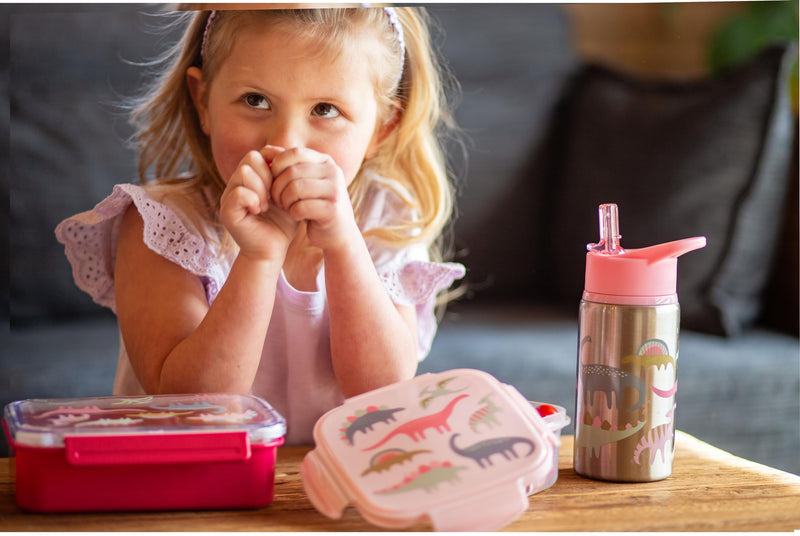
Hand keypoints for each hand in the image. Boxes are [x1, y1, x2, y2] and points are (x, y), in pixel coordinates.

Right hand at [219, 146, 296, 260]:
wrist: (273, 250)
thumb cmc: (283, 224)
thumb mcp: (289, 196)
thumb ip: (288, 176)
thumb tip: (292, 153)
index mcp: (251, 178)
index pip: (259, 154)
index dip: (274, 164)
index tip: (283, 184)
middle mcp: (237, 184)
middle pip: (250, 158)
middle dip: (268, 175)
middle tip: (275, 196)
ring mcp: (229, 196)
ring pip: (244, 172)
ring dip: (261, 188)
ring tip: (267, 205)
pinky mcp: (227, 211)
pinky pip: (238, 192)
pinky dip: (253, 200)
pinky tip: (260, 211)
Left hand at [269, 147, 360, 251]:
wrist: (339, 233)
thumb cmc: (315, 204)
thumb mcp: (304, 181)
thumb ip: (287, 165)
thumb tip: (265, 150)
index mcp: (326, 161)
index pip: (294, 153)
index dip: (277, 166)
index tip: (274, 181)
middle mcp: (333, 172)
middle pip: (292, 172)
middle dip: (278, 187)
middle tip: (277, 200)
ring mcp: (335, 190)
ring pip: (294, 189)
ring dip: (284, 201)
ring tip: (287, 207)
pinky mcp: (332, 210)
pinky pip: (300, 207)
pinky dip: (293, 213)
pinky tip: (297, 216)